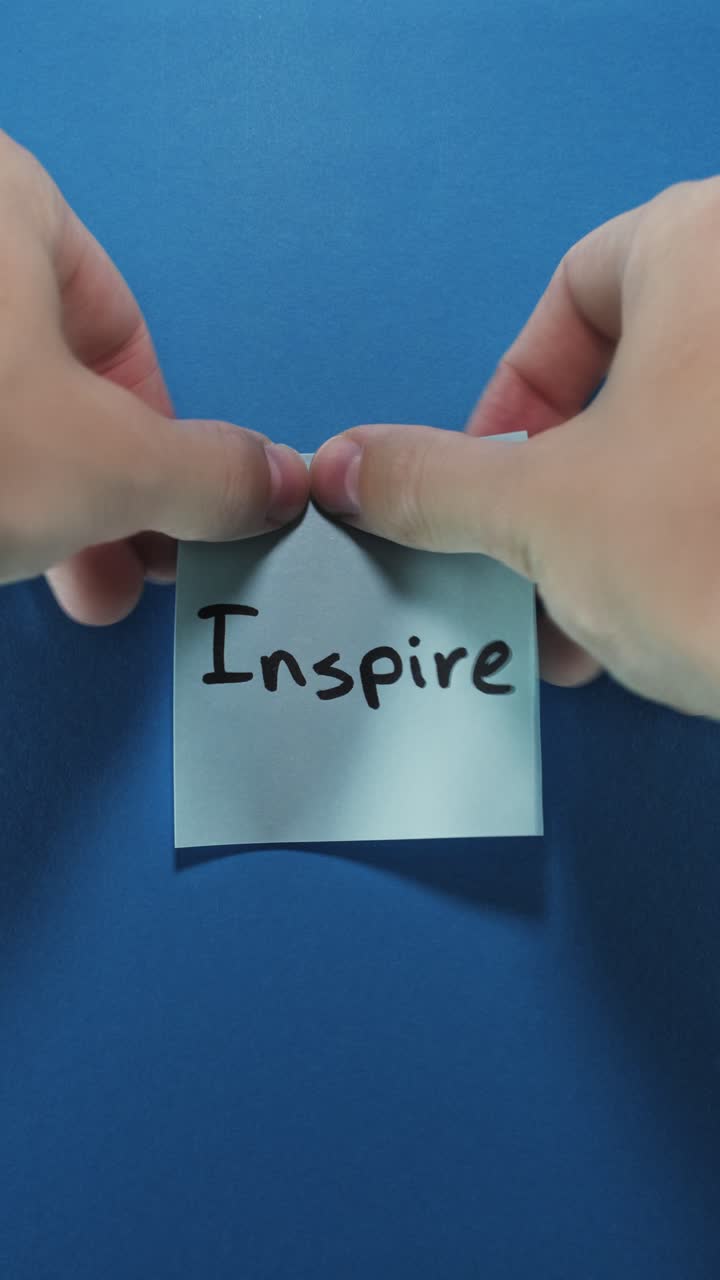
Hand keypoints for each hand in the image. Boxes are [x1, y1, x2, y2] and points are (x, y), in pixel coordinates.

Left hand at [0, 132, 307, 623]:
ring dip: (55, 517)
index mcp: (10, 204)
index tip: (179, 507)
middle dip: (108, 497)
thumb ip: (209, 473)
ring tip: (82, 589)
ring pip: (7, 417)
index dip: (164, 433)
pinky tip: (12, 563)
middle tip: (131, 571)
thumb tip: (279, 483)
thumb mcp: (108, 462)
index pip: (123, 325)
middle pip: (62, 383)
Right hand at [311, 179, 719, 717]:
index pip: (575, 289)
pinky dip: (695, 539)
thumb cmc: (706, 550)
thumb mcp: (538, 513)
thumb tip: (345, 463)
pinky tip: (660, 630)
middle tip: (530, 574)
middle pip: (639, 371)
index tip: (488, 485)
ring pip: (697, 436)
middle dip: (564, 490)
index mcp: (709, 245)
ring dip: (620, 533)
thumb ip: (430, 480)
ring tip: (585, 633)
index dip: (510, 397)